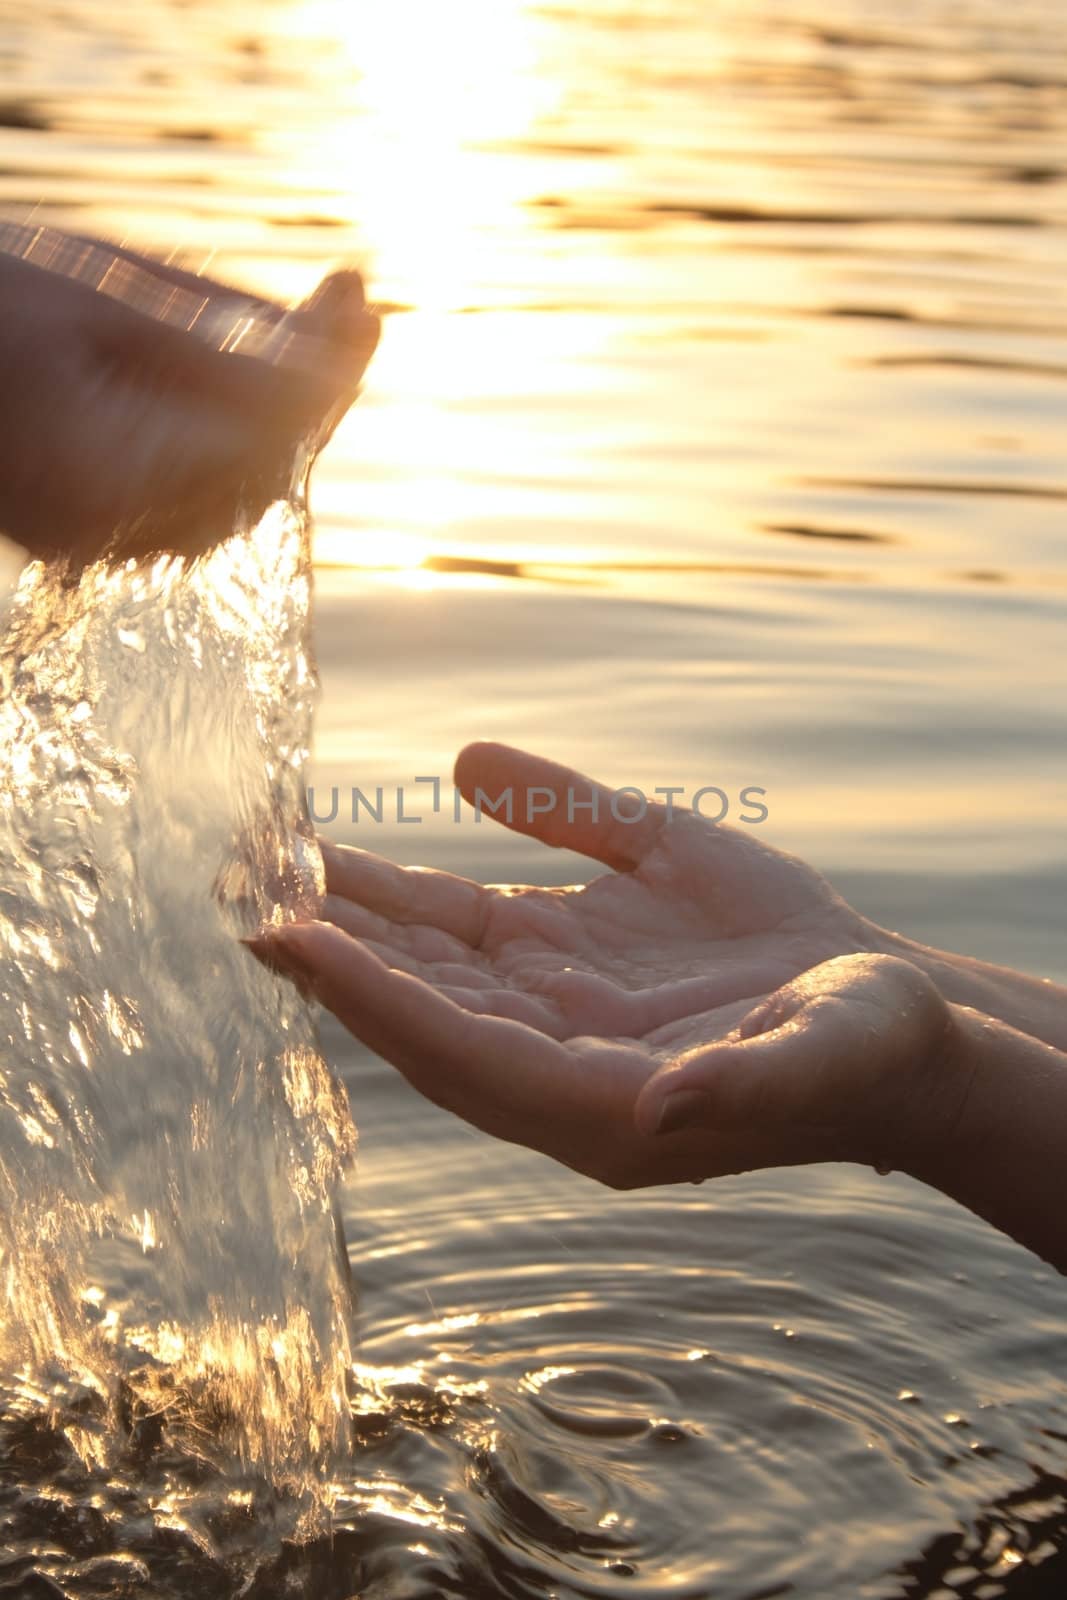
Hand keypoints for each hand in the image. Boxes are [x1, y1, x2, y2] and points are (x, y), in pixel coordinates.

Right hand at [0, 226, 378, 564]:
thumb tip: (341, 355)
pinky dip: (240, 444)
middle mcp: (109, 531)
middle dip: (315, 390)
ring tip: (313, 335)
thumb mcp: (102, 292)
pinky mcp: (96, 537)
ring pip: (244, 493)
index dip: (329, 368)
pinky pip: (202, 501)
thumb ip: (227, 338)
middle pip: (265, 471)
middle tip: (348, 309)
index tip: (359, 299)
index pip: (267, 433)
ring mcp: (101, 543)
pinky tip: (250, 385)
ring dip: (286, 419)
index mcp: (106, 472)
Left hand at [249, 743, 961, 1185]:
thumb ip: (742, 1085)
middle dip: (329, 946)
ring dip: (350, 907)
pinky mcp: (578, 944)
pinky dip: (412, 883)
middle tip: (236, 880)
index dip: (374, 996)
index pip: (460, 1049)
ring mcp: (559, 998)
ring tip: (263, 854)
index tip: (288, 939)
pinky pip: (479, 908)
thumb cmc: (867, 1048)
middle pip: (418, 999)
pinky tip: (349, 848)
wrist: (890, 1019)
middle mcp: (556, 1054)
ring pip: (431, 952)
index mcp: (601, 1101)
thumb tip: (658, 1113)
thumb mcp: (824, 1060)